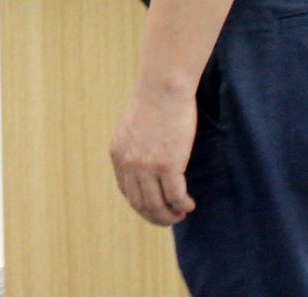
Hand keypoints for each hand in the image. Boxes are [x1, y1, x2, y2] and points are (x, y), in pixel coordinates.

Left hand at [109, 83, 197, 226]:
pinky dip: (183, 205)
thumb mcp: (131, 128)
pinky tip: (189, 204)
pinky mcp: (168, 166)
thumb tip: (142, 166)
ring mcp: (147, 167)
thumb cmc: (153, 103)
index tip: (155, 209)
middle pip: (140, 204)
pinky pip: (176, 197)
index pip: (127, 192)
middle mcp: (129, 164)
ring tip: (181, 213)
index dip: (142, 206)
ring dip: (170, 216)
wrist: (163, 88)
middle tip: (170, 218)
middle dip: (156, 216)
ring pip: (157, 206)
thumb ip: (133, 148)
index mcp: (118, 155)